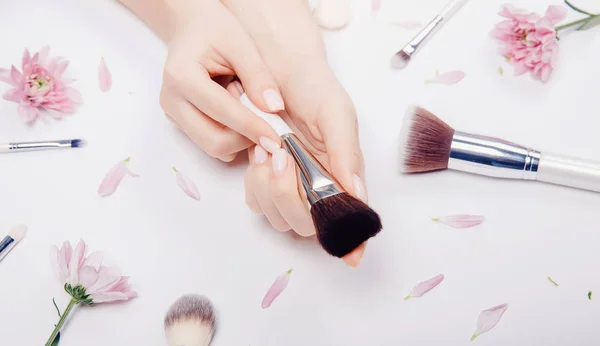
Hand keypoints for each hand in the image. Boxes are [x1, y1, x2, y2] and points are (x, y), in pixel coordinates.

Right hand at [157, 0, 285, 161]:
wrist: (191, 28)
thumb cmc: (214, 30)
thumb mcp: (241, 44)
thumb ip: (258, 76)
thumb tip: (274, 109)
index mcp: (182, 77)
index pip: (222, 112)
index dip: (253, 128)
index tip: (277, 138)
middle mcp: (171, 100)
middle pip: (214, 141)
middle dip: (246, 140)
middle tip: (268, 125)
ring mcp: (173, 114)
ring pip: (213, 148)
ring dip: (239, 139)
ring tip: (248, 109)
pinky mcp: (180, 122)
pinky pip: (210, 143)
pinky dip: (231, 139)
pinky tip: (239, 115)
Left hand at [222, 0, 367, 266]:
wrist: (278, 70)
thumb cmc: (314, 90)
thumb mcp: (336, 114)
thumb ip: (346, 153)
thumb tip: (357, 193)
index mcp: (343, 175)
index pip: (350, 217)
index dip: (351, 241)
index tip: (351, 256)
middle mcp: (319, 187)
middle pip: (306, 225)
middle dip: (289, 197)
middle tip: (283, 157)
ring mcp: (291, 186)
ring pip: (277, 217)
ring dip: (269, 188)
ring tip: (268, 149)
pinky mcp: (266, 179)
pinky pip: (256, 201)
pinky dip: (254, 182)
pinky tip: (258, 154)